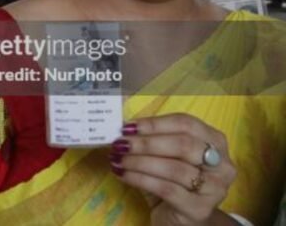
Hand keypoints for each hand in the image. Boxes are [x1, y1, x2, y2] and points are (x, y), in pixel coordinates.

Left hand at [110, 114, 235, 224]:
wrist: (181, 218)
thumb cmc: (171, 180)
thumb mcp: (164, 155)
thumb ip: (152, 139)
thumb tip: (125, 128)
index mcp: (215, 141)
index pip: (185, 123)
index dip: (155, 123)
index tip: (127, 126)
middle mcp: (222, 164)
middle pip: (183, 145)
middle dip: (147, 143)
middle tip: (121, 144)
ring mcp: (215, 188)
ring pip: (174, 168)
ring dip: (140, 162)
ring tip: (118, 159)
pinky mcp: (200, 209)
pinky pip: (167, 189)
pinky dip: (140, 179)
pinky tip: (123, 175)